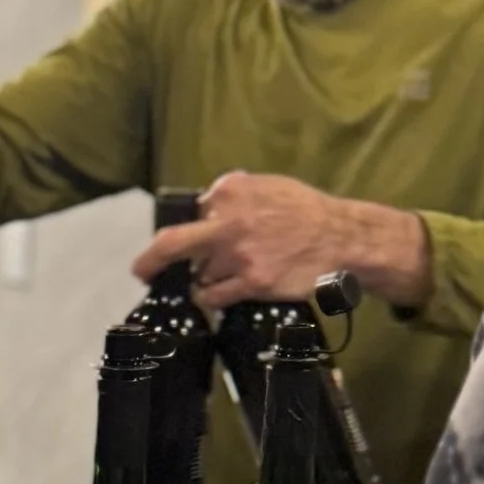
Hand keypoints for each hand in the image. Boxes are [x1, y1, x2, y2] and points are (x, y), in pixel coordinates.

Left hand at [135, 171, 431, 309]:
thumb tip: (205, 205)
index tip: (186, 239)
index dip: (192, 227)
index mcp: (231, 192)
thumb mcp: (269, 186)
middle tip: (141, 271)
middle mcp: (230, 222)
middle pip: (173, 244)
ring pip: (200, 274)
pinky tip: (220, 294)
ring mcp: (239, 255)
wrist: (342, 238)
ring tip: (225, 276)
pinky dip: (212, 297)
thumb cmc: (306, 211)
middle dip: (150, 260)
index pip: (193, 213)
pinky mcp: (252, 282)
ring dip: (205, 278)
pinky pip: (215, 296)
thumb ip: (235, 193)